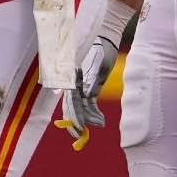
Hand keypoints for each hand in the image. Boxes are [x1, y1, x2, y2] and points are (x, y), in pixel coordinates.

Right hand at [56, 35, 118, 150]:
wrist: (106, 40)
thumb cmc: (100, 48)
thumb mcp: (97, 63)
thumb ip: (91, 79)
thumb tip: (87, 96)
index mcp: (71, 78)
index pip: (70, 101)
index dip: (74, 115)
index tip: (79, 127)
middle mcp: (74, 84)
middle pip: (72, 107)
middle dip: (77, 122)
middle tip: (82, 136)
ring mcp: (82, 85)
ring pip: (81, 107)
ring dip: (89, 118)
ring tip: (100, 124)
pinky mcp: (91, 86)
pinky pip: (90, 103)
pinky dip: (94, 112)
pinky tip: (100, 120)